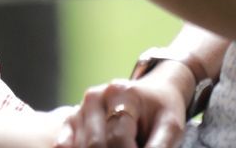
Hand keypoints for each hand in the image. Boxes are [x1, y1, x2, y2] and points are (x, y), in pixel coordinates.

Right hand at [55, 77, 188, 147]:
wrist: (152, 92)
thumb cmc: (162, 112)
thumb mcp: (170, 127)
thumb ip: (159, 147)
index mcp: (120, 93)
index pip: (118, 138)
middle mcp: (95, 97)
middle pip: (95, 145)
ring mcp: (80, 108)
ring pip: (81, 147)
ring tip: (123, 147)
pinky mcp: (71, 120)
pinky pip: (65, 144)